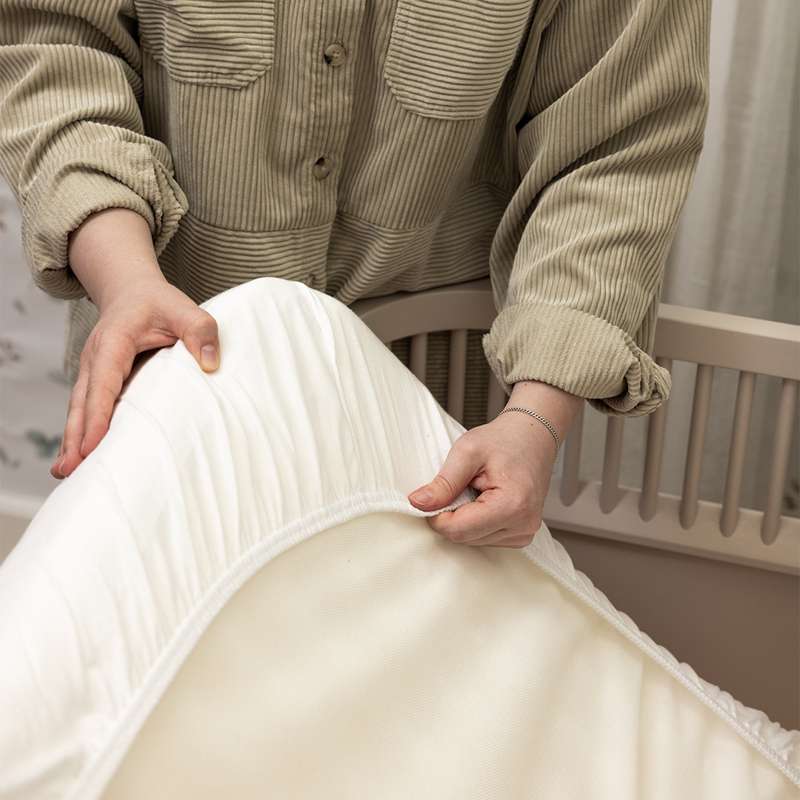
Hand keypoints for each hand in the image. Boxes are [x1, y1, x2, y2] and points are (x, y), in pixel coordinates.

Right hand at [50, 209, 220, 479]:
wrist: (132, 292)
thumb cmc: (159, 303)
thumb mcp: (184, 309)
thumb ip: (201, 330)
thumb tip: (211, 363)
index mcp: (113, 342)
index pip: (104, 382)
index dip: (97, 414)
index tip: (91, 444)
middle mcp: (95, 359)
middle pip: (82, 402)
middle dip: (75, 436)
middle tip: (70, 470)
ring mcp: (92, 371)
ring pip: (79, 409)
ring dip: (73, 440)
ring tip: (67, 473)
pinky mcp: (97, 381)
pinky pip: (86, 409)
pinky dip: (81, 433)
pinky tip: (81, 458)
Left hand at [407, 380, 582, 546]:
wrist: (532, 436)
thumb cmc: (503, 440)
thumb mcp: (467, 452)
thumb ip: (443, 482)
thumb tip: (418, 504)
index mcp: (512, 505)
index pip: (458, 530)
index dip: (436, 515)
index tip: (434, 494)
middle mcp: (523, 525)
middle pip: (464, 538)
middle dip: (451, 515)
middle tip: (459, 486)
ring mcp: (524, 532)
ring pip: (472, 540)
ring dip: (464, 518)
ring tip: (475, 489)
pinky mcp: (521, 534)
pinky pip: (484, 538)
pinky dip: (475, 521)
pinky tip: (483, 500)